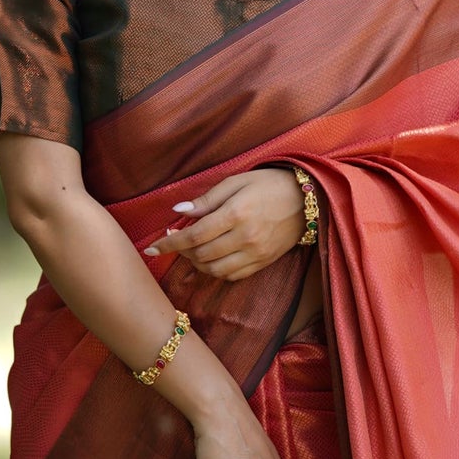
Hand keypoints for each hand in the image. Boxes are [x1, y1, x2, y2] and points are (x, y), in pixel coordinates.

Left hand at [145, 167, 304, 280]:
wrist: (307, 200)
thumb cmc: (268, 184)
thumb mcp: (237, 182)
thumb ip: (207, 199)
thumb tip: (179, 211)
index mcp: (236, 214)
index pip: (193, 236)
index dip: (169, 244)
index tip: (151, 247)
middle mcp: (245, 238)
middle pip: (201, 255)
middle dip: (181, 251)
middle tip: (176, 240)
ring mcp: (255, 254)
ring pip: (214, 270)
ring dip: (197, 263)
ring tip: (193, 249)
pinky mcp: (263, 263)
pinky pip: (232, 275)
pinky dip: (216, 270)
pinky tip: (212, 258)